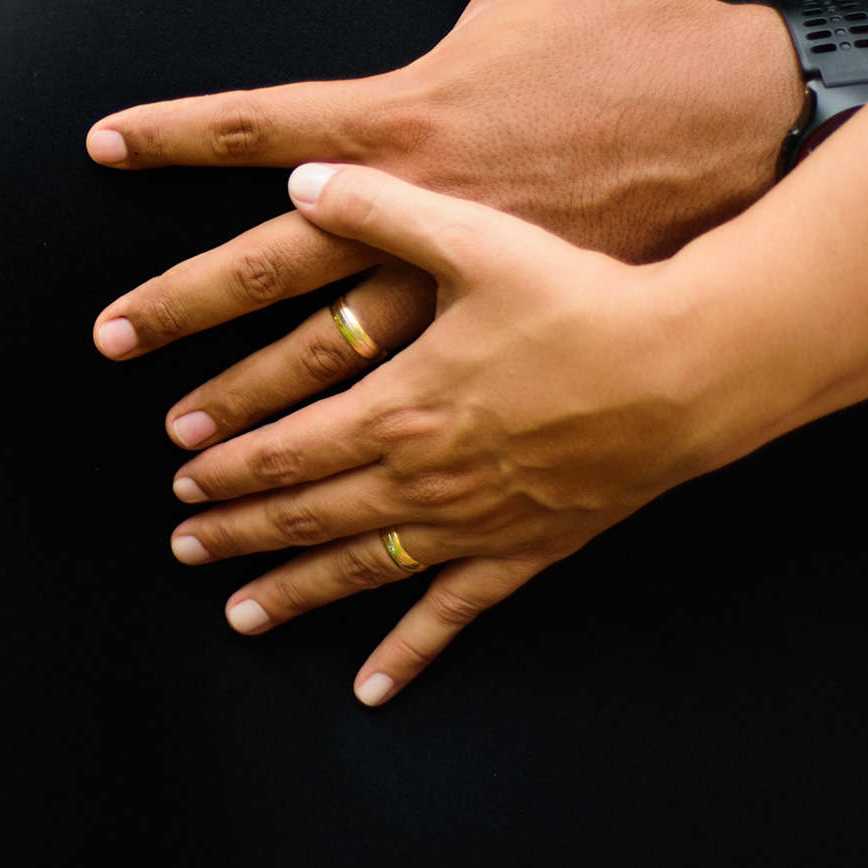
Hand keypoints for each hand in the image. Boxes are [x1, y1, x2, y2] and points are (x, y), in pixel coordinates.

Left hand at [91, 0, 800, 454]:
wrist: (767, 136)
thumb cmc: (650, 36)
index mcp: (413, 118)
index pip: (258, 123)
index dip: (173, 127)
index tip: (97, 139)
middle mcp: (421, 217)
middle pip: (268, 272)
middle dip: (180, 310)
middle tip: (107, 339)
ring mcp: (471, 297)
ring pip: (333, 375)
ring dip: (252, 420)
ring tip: (186, 468)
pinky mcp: (529, 348)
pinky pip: (438, 424)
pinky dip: (377, 498)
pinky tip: (327, 563)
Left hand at [167, 163, 718, 705]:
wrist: (687, 369)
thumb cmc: (582, 300)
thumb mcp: (473, 237)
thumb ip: (379, 206)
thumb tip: (299, 178)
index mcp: (397, 406)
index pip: (284, 446)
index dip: (227, 464)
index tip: (180, 478)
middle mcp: (422, 478)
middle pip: (307, 513)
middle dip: (238, 530)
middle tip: (184, 544)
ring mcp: (472, 525)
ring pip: (360, 569)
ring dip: (293, 591)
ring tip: (238, 614)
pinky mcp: (525, 551)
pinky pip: (453, 613)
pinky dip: (406, 652)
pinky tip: (370, 689)